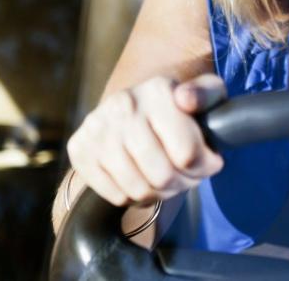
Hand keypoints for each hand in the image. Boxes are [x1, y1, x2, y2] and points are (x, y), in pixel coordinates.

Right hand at [66, 74, 226, 206]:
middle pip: (162, 175)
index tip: (209, 163)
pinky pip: (115, 195)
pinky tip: (143, 180)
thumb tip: (186, 100)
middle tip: (187, 176)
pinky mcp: (79, 148)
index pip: (187, 153)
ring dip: (160, 194)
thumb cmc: (181, 107)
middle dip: (182, 184)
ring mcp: (97, 127)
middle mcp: (123, 105)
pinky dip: (133, 198)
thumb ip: (207, 94)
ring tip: (168, 181)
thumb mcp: (207, 94)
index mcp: (157, 90)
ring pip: (138, 189)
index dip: (204, 168)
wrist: (137, 108)